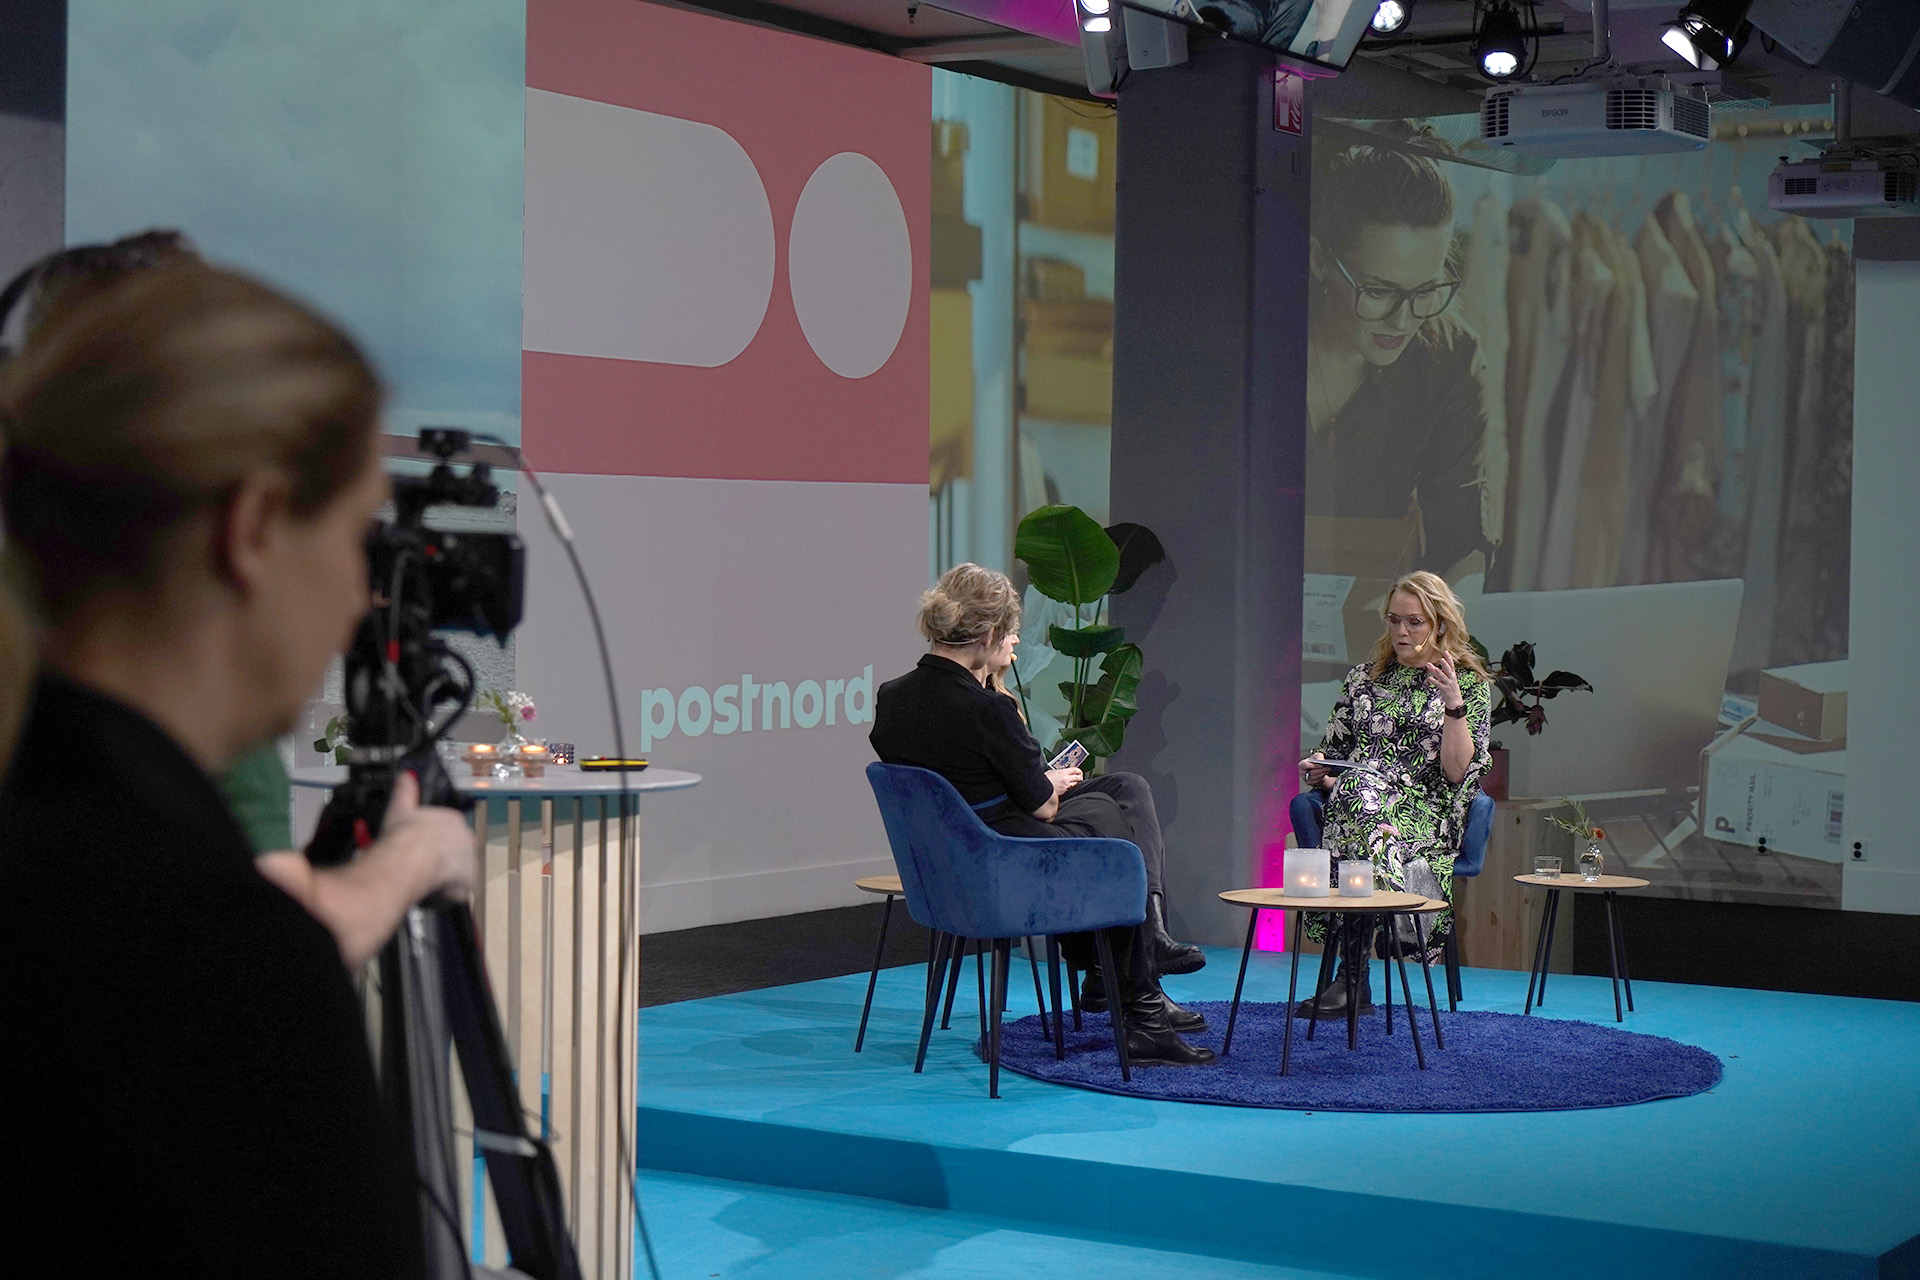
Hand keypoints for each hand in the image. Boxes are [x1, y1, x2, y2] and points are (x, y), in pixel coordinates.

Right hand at [377, 770, 476, 901]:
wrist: (410, 858)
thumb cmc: (403, 833)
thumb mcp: (400, 807)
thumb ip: (405, 791)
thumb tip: (405, 775)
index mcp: (453, 820)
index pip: (447, 832)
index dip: (431, 842)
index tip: (417, 849)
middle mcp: (467, 838)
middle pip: (454, 853)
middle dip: (438, 860)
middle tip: (417, 868)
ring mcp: (470, 861)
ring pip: (456, 873)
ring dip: (442, 879)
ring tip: (421, 882)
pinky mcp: (468, 884)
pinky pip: (457, 892)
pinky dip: (444, 895)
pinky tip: (429, 894)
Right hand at [1046, 767, 1082, 799]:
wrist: (1042, 787)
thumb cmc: (1045, 780)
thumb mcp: (1051, 772)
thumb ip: (1058, 771)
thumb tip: (1061, 771)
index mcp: (1063, 772)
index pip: (1075, 770)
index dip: (1078, 771)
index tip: (1079, 772)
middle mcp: (1066, 778)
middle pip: (1078, 777)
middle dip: (1080, 777)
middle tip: (1079, 778)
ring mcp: (1066, 786)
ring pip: (1077, 784)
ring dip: (1077, 783)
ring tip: (1074, 783)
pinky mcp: (1065, 792)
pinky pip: (1072, 789)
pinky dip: (1072, 788)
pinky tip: (1069, 788)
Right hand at [1298, 752, 1330, 788]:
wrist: (1315, 769)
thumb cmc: (1314, 762)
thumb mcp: (1317, 756)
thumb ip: (1318, 756)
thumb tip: (1321, 760)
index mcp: (1301, 764)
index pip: (1306, 765)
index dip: (1314, 766)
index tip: (1321, 765)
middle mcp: (1301, 772)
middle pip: (1311, 772)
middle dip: (1321, 770)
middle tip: (1328, 768)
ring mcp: (1304, 778)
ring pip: (1314, 777)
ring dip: (1322, 774)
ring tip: (1327, 771)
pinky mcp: (1308, 782)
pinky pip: (1315, 781)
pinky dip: (1320, 778)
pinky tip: (1324, 774)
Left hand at [1424, 652, 1462, 711]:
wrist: (1455, 702)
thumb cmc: (1450, 689)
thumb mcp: (1446, 680)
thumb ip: (1439, 673)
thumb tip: (1430, 665)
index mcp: (1453, 675)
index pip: (1452, 665)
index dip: (1449, 658)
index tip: (1446, 651)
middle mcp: (1451, 679)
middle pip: (1449, 670)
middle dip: (1445, 665)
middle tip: (1441, 659)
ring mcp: (1448, 684)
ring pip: (1444, 677)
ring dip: (1439, 672)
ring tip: (1434, 668)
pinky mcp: (1445, 690)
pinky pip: (1439, 685)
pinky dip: (1434, 681)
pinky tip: (1429, 678)